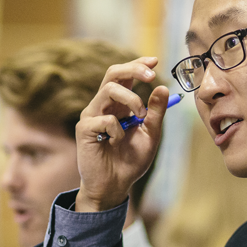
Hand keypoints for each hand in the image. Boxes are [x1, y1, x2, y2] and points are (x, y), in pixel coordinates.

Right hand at [74, 56, 170, 212]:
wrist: (115, 186)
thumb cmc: (130, 161)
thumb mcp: (150, 135)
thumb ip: (155, 113)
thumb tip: (161, 87)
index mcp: (118, 104)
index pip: (125, 76)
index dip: (138, 64)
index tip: (154, 60)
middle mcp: (103, 105)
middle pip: (112, 73)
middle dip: (133, 69)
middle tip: (151, 75)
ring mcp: (91, 115)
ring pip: (109, 90)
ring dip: (131, 100)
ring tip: (140, 118)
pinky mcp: (84, 128)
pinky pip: (106, 119)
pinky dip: (119, 130)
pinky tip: (116, 144)